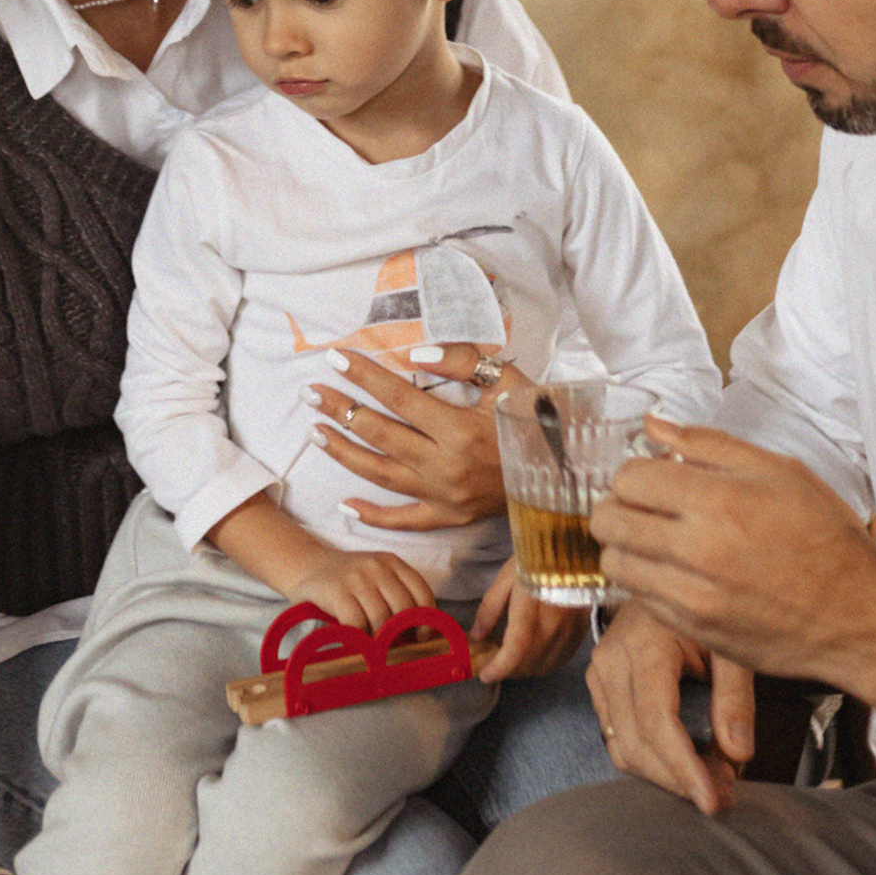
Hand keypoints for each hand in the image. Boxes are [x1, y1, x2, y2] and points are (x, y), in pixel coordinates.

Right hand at [285, 543, 438, 633]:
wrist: (306, 565)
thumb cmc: (347, 580)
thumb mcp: (375, 577)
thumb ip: (395, 596)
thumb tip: (420, 635)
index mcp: (392, 562)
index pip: (422, 592)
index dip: (426, 620)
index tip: (422, 637)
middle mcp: (377, 566)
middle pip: (404, 609)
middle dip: (401, 634)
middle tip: (392, 646)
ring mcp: (356, 577)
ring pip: (382, 619)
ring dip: (378, 639)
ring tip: (371, 644)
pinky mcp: (336, 591)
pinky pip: (357, 624)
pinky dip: (358, 637)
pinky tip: (353, 638)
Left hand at [309, 344, 521, 530]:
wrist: (564, 476)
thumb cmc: (535, 421)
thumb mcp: (509, 380)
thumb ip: (462, 362)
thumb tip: (416, 354)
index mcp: (458, 429)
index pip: (398, 397)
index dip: (364, 376)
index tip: (336, 358)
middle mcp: (444, 466)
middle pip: (379, 434)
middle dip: (341, 410)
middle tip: (311, 392)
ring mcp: (443, 497)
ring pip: (380, 475)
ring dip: (344, 452)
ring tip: (316, 431)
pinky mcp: (448, 517)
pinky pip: (403, 520)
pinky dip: (371, 515)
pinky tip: (345, 504)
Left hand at [470, 555, 585, 683]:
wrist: (572, 548)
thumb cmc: (534, 559)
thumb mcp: (505, 579)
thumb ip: (490, 609)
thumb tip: (477, 635)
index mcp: (530, 615)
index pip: (514, 655)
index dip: (498, 670)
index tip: (485, 674)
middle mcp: (552, 630)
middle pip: (527, 666)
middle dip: (507, 670)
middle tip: (495, 660)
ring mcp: (569, 633)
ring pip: (544, 667)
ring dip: (526, 668)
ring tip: (514, 656)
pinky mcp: (581, 632)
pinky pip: (561, 659)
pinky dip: (545, 662)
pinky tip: (536, 650)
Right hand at [585, 601, 752, 812]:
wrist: (663, 575)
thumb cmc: (700, 602)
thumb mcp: (729, 641)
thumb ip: (735, 697)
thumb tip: (737, 753)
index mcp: (645, 643)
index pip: (657, 720)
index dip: (684, 767)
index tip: (711, 799)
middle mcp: (612, 659)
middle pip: (637, 743)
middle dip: (680, 779)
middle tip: (723, 794)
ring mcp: (599, 672)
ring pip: (622, 748)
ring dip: (665, 775)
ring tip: (709, 778)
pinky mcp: (598, 684)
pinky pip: (616, 739)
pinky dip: (648, 760)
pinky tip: (682, 762)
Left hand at [591, 420, 875, 722]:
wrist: (857, 616)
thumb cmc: (826, 541)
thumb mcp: (779, 471)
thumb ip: (708, 444)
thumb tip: (655, 427)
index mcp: (718, 502)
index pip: (629, 477)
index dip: (636, 471)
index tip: (651, 476)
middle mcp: (697, 551)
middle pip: (610, 520)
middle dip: (619, 505)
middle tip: (642, 504)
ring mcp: (692, 597)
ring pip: (616, 563)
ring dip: (626, 545)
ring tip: (654, 538)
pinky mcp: (695, 631)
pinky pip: (638, 601)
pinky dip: (645, 582)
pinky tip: (673, 570)